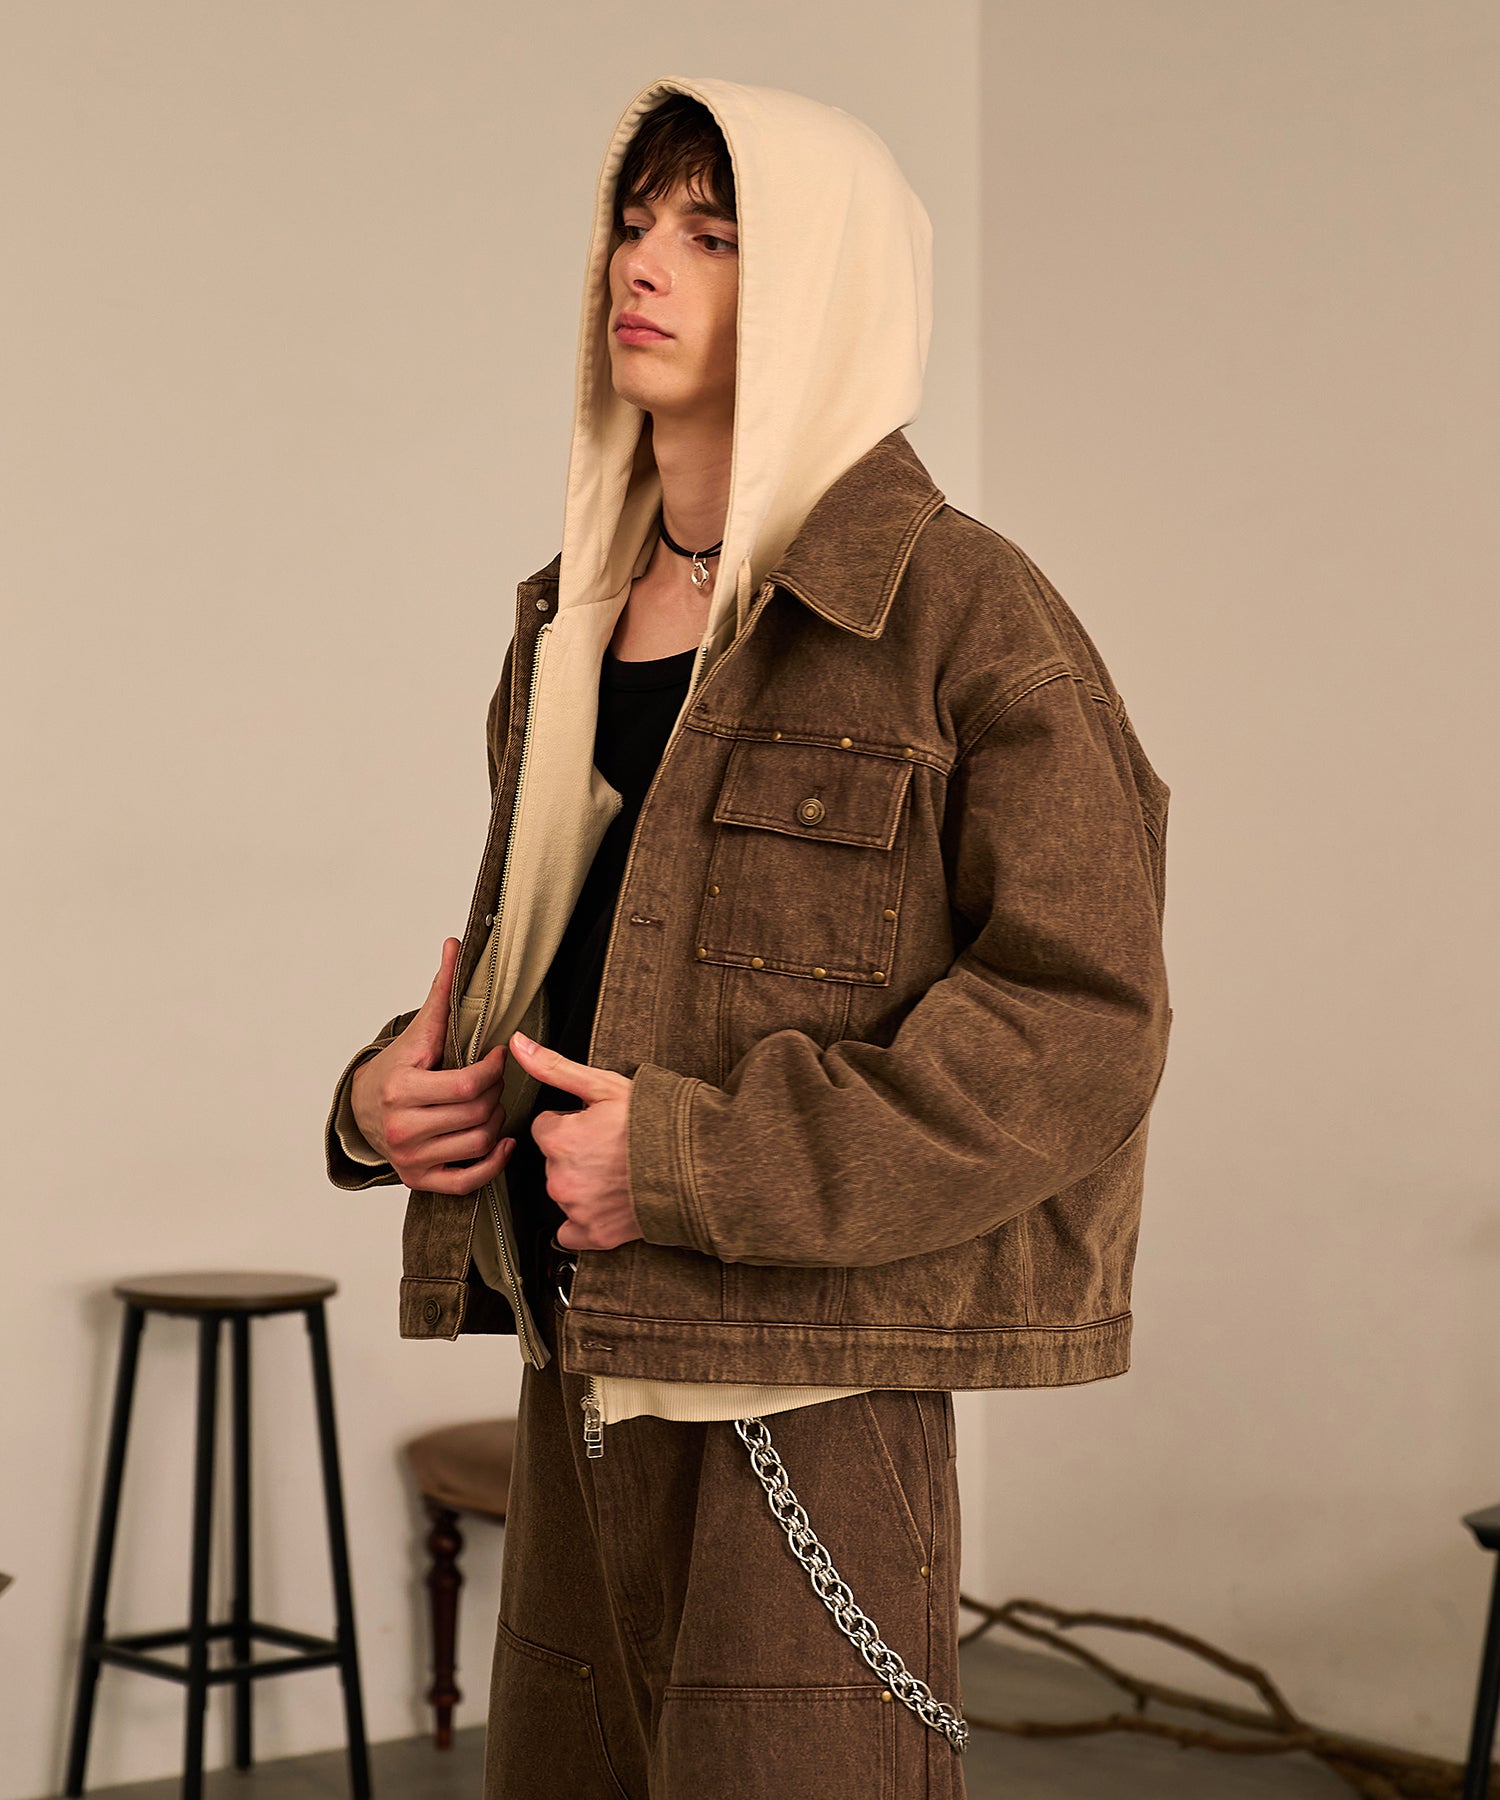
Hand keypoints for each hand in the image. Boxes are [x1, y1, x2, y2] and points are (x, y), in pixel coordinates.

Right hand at [350, 938, 513, 1195]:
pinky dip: (492, 1163)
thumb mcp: (418, 1032)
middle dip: (496, 1093)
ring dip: (497, 1122)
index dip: (494, 1069)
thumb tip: (454, 944)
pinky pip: (469, 1180)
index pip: (468, 1085)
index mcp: (400, 1089)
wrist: (362, 1110)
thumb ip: (440, 991)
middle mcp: (402, 1127)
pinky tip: (501, 1142)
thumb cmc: (397, 1069)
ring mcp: (411, 1158)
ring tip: (492, 1104)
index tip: (499, 1055)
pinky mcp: (420, 1180)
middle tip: (496, 1079)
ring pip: (479, 1142)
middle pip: (477, 1114)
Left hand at [509, 1032, 641, 1250]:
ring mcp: (578, 1210)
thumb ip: (554, 1067)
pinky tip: (609, 1202)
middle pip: (554, 1160)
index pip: (545, 1128)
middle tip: (612, 1146)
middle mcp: (561, 1179)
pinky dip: (585, 1220)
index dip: (572, 1122)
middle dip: (576, 1153)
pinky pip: (571, 1232)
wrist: (699, 1164)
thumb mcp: (605, 1086)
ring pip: (564, 1192)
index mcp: (559, 1141)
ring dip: (582, 1183)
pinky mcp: (596, 1234)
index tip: (596, 1123)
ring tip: (620, 1171)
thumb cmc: (657, 1122)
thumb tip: (517, 1044)